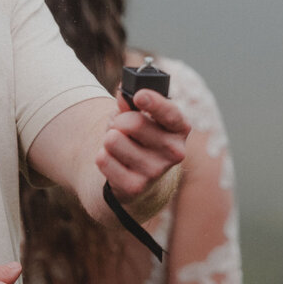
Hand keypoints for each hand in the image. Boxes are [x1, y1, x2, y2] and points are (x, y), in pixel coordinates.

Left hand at [95, 89, 189, 214]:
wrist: (139, 177)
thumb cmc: (140, 138)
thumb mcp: (140, 116)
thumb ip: (132, 103)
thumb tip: (123, 96)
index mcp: (180, 128)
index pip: (170, 113)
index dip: (154, 103)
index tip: (140, 96)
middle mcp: (174, 151)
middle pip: (132, 122)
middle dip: (119, 121)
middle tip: (121, 129)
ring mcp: (156, 171)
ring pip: (113, 140)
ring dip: (109, 140)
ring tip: (119, 147)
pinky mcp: (135, 187)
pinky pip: (103, 159)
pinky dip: (102, 157)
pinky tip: (115, 162)